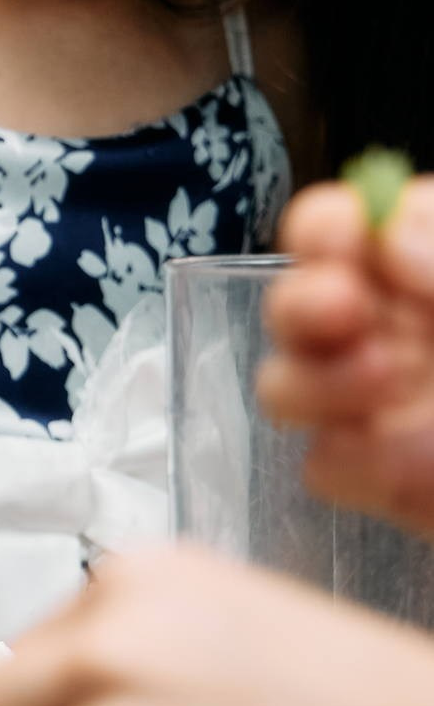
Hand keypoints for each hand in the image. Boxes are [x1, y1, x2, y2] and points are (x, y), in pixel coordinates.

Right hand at [259, 177, 433, 537]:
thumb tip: (389, 232)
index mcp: (429, 269)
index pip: (352, 224)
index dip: (331, 226)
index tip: (346, 237)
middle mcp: (402, 331)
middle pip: (297, 302)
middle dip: (302, 304)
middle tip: (343, 311)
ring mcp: (386, 408)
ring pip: (285, 384)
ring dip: (316, 383)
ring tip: (388, 384)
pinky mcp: (386, 480)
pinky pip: (326, 466)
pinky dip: (357, 462)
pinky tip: (413, 462)